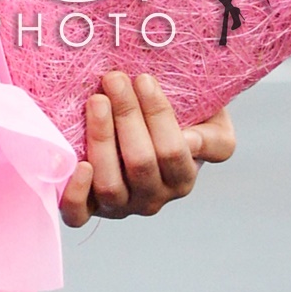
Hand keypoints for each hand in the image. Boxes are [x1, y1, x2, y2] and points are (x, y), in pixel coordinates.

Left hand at [59, 71, 234, 227]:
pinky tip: (77, 163)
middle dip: (127, 115)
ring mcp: (118, 205)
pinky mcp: (87, 207)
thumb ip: (214, 139)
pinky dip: (75, 193)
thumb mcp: (209, 125)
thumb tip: (191, 143)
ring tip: (97, 101)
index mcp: (181, 179)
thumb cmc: (177, 122)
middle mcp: (151, 199)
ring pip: (110, 184)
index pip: (173, 151)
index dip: (157, 115)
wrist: (137, 130)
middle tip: (114, 78)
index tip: (143, 79)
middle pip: (140, 163)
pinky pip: (78, 213)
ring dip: (102, 139)